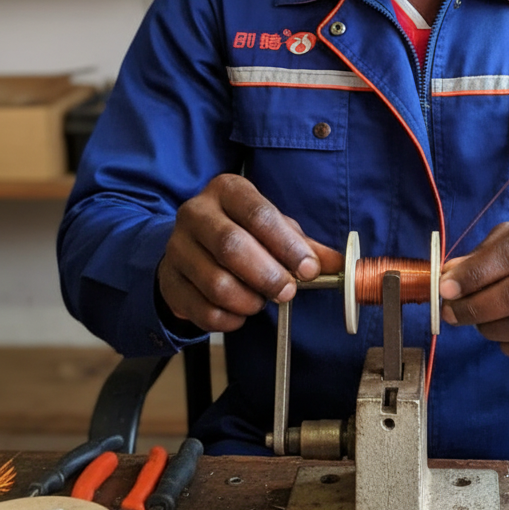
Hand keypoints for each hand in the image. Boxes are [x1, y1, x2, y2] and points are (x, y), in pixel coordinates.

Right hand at [157, 174, 342, 334]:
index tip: (308, 270)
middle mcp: (196, 213)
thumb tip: (339, 265)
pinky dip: (229, 319)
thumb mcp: (273, 229)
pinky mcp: (168, 281)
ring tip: (260, 301)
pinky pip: (203, 309)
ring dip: (248, 300)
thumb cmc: (241, 234)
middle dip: (268, 275)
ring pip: (216, 283)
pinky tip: (239, 313)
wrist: (191, 249)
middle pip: (232, 246)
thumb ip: (305, 245)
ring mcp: (177, 247)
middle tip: (287, 292)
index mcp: (227, 190)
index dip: (286, 245)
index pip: (258, 214)